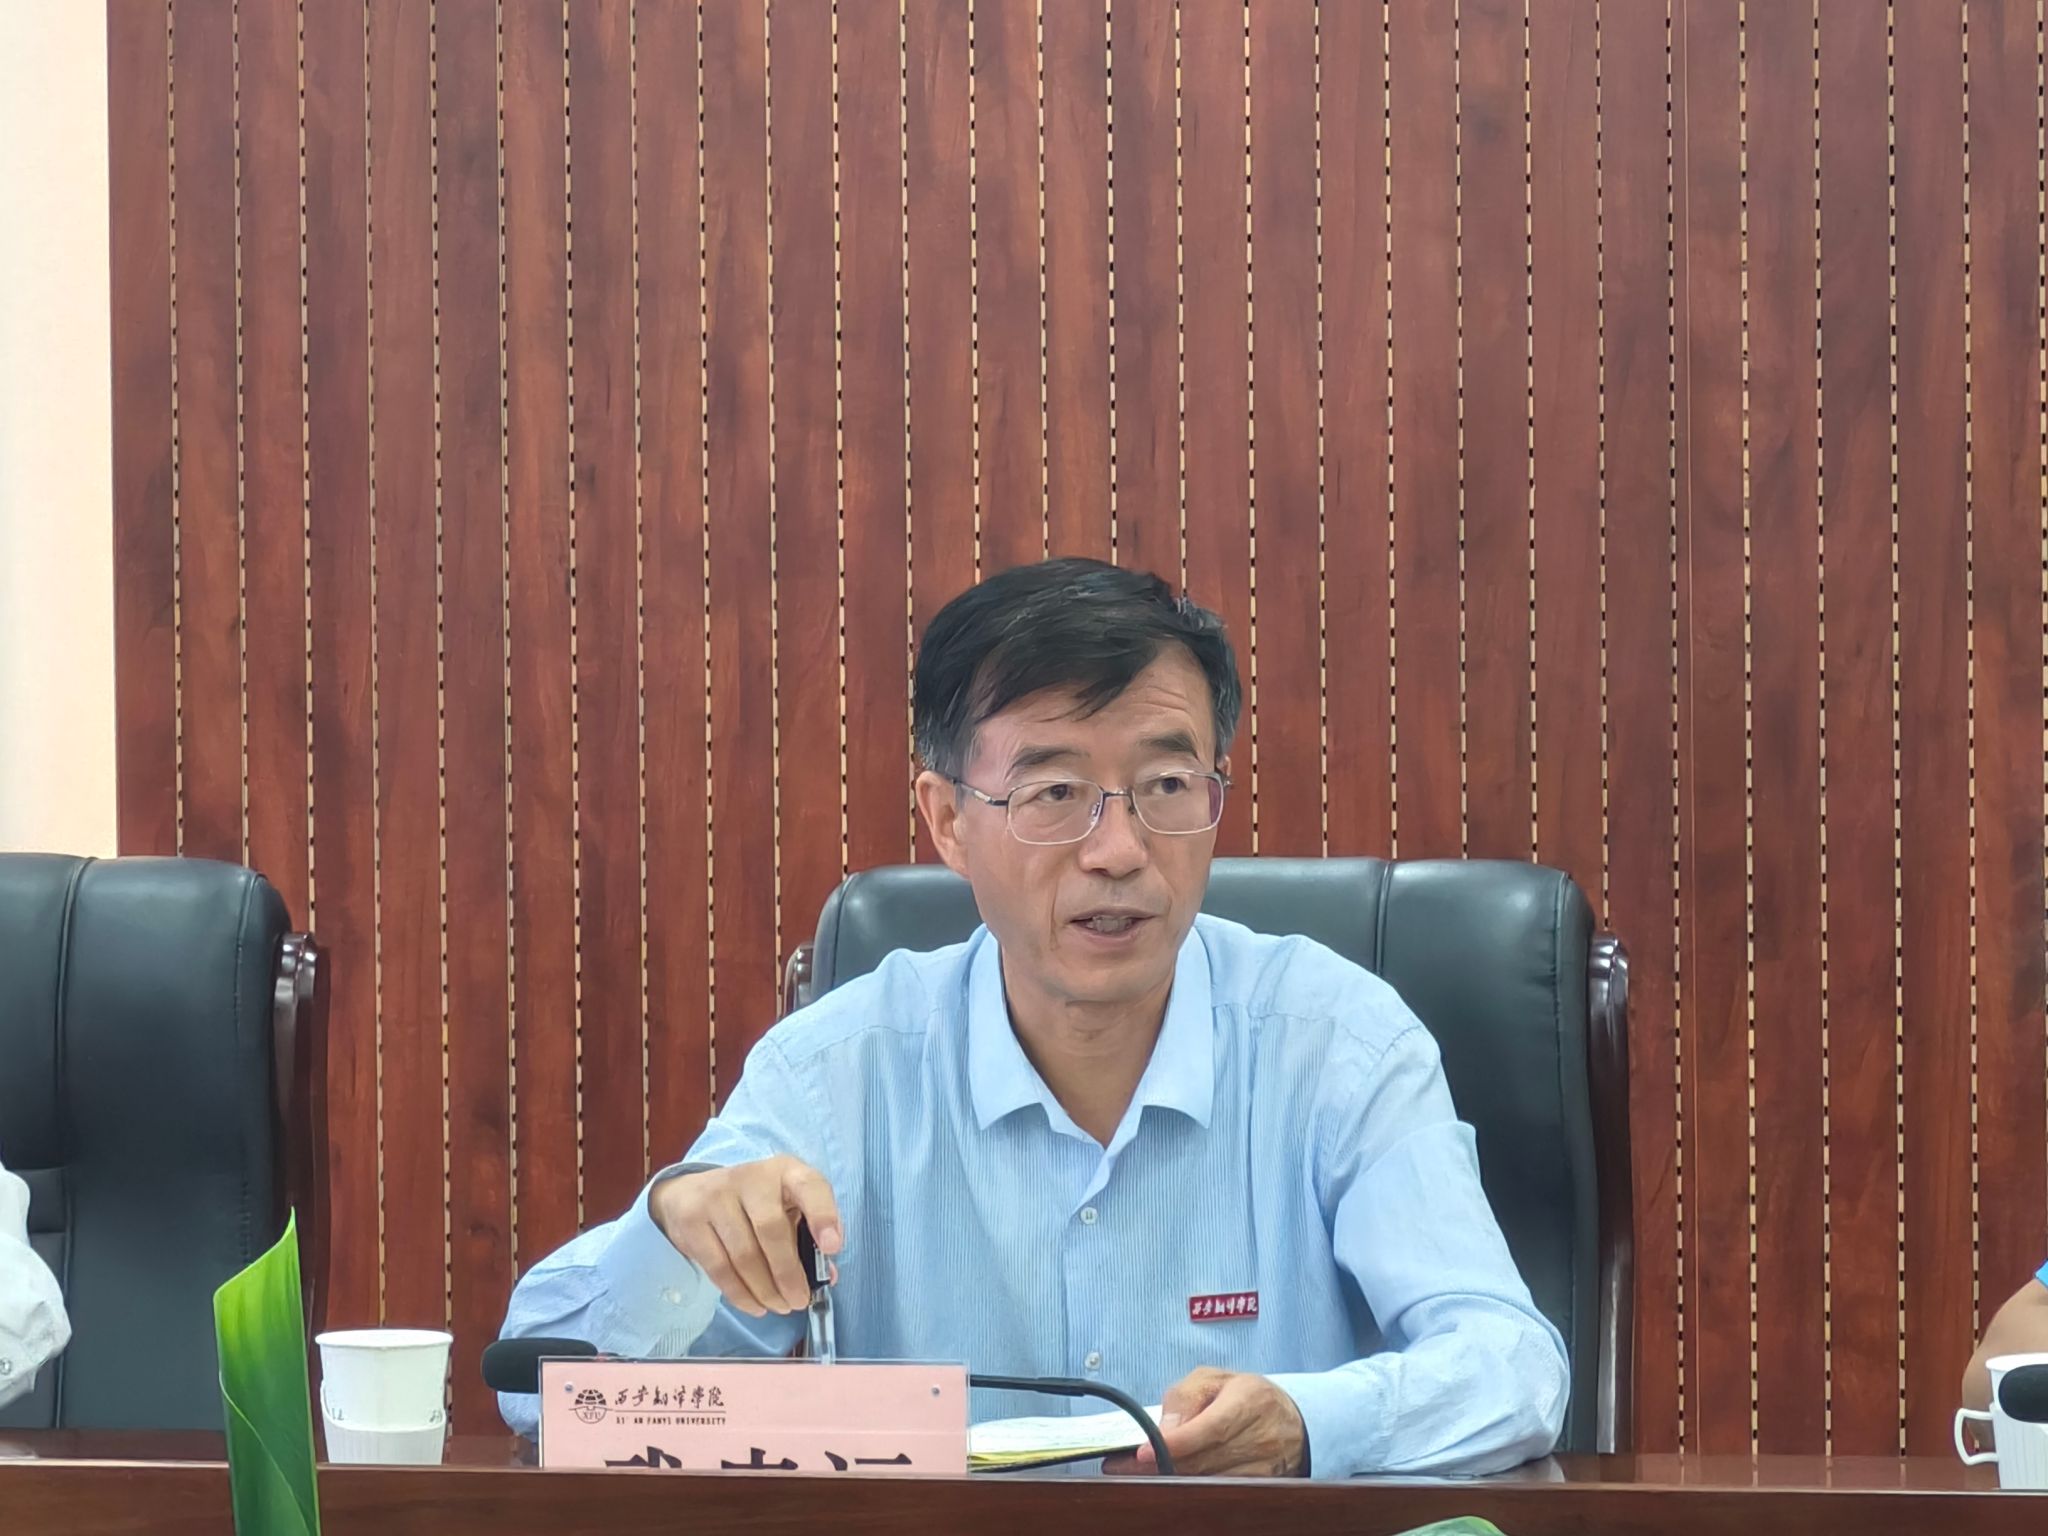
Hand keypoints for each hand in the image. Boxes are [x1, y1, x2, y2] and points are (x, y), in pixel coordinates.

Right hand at [648, 1156, 841, 1317]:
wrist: (692, 1192)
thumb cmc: (754, 1203)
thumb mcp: (786, 1206)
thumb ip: (807, 1236)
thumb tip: (826, 1276)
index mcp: (785, 1170)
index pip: (809, 1186)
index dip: (824, 1216)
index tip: (833, 1248)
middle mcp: (751, 1178)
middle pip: (771, 1229)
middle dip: (788, 1273)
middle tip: (798, 1301)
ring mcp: (717, 1197)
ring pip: (744, 1254)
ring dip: (765, 1290)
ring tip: (780, 1306)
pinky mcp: (692, 1221)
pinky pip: (719, 1267)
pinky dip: (740, 1294)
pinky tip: (755, 1306)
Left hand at [1102, 1367, 1306, 1477]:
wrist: (1292, 1420)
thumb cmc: (1248, 1396)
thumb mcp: (1214, 1379)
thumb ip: (1185, 1397)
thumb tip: (1165, 1429)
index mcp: (1250, 1400)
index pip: (1210, 1428)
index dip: (1175, 1444)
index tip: (1144, 1452)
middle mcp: (1262, 1436)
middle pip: (1205, 1459)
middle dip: (1163, 1463)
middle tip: (1127, 1464)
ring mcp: (1265, 1466)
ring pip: (1209, 1479)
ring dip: (1175, 1476)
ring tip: (1145, 1469)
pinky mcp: (1263, 1486)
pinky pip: (1220, 1490)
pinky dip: (1194, 1485)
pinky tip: (1175, 1477)